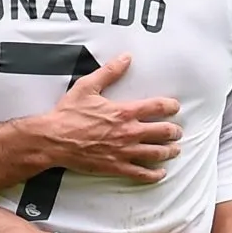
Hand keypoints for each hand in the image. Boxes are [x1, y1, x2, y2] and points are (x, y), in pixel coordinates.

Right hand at [41, 54, 181, 182]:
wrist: (53, 139)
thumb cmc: (68, 114)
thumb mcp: (87, 86)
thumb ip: (109, 72)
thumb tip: (126, 58)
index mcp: (124, 111)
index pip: (158, 107)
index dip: (171, 106)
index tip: (175, 107)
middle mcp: (129, 132)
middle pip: (163, 132)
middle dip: (174, 132)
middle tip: (177, 132)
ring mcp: (124, 151)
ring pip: (157, 153)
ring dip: (169, 152)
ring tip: (174, 150)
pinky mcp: (116, 166)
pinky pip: (141, 173)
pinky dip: (154, 174)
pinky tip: (160, 173)